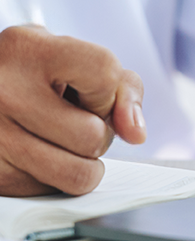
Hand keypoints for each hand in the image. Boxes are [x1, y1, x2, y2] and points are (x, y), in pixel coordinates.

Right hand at [0, 25, 145, 196]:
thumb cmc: (39, 74)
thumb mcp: (78, 60)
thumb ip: (122, 88)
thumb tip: (136, 134)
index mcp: (29, 49)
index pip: (104, 73)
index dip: (109, 91)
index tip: (91, 91)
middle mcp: (3, 89)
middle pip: (93, 136)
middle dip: (98, 134)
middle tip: (71, 120)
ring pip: (76, 174)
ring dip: (81, 163)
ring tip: (58, 140)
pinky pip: (48, 192)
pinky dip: (51, 178)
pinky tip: (33, 152)